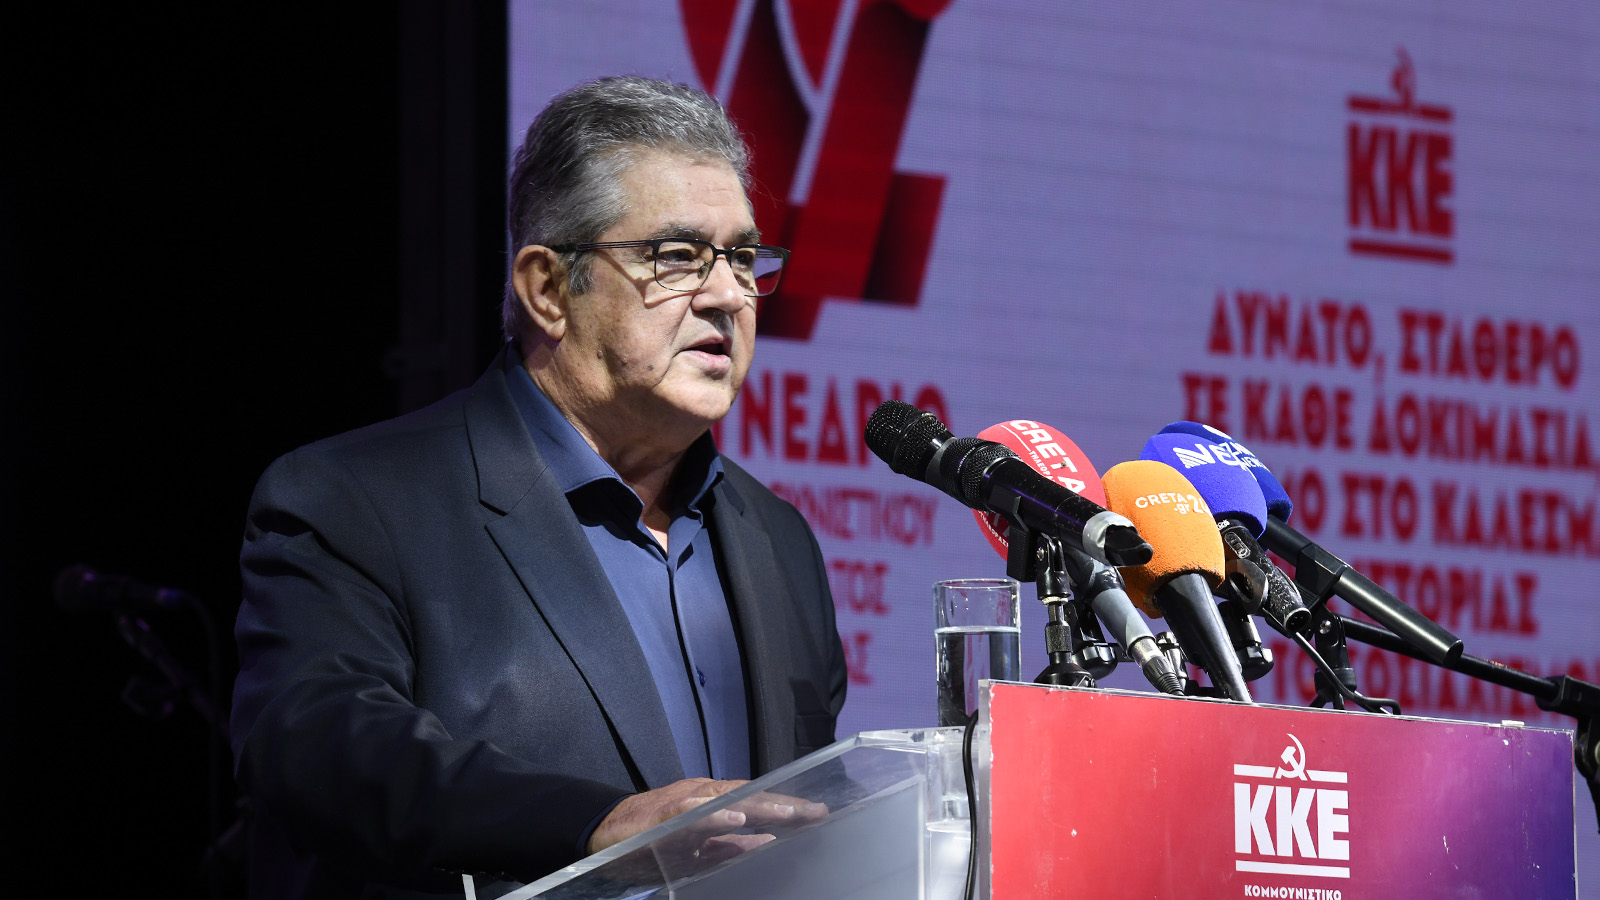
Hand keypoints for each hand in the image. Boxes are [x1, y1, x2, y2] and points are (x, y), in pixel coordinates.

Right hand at [587, 778, 829, 855]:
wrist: (602, 831)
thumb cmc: (650, 838)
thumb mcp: (695, 847)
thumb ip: (727, 845)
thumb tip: (762, 844)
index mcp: (711, 803)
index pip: (757, 801)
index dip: (787, 807)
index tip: (818, 814)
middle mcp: (702, 796)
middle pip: (751, 796)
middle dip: (784, 805)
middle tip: (817, 813)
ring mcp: (684, 802)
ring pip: (728, 800)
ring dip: (759, 806)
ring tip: (789, 814)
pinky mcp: (663, 816)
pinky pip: (692, 814)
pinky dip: (714, 816)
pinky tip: (735, 818)